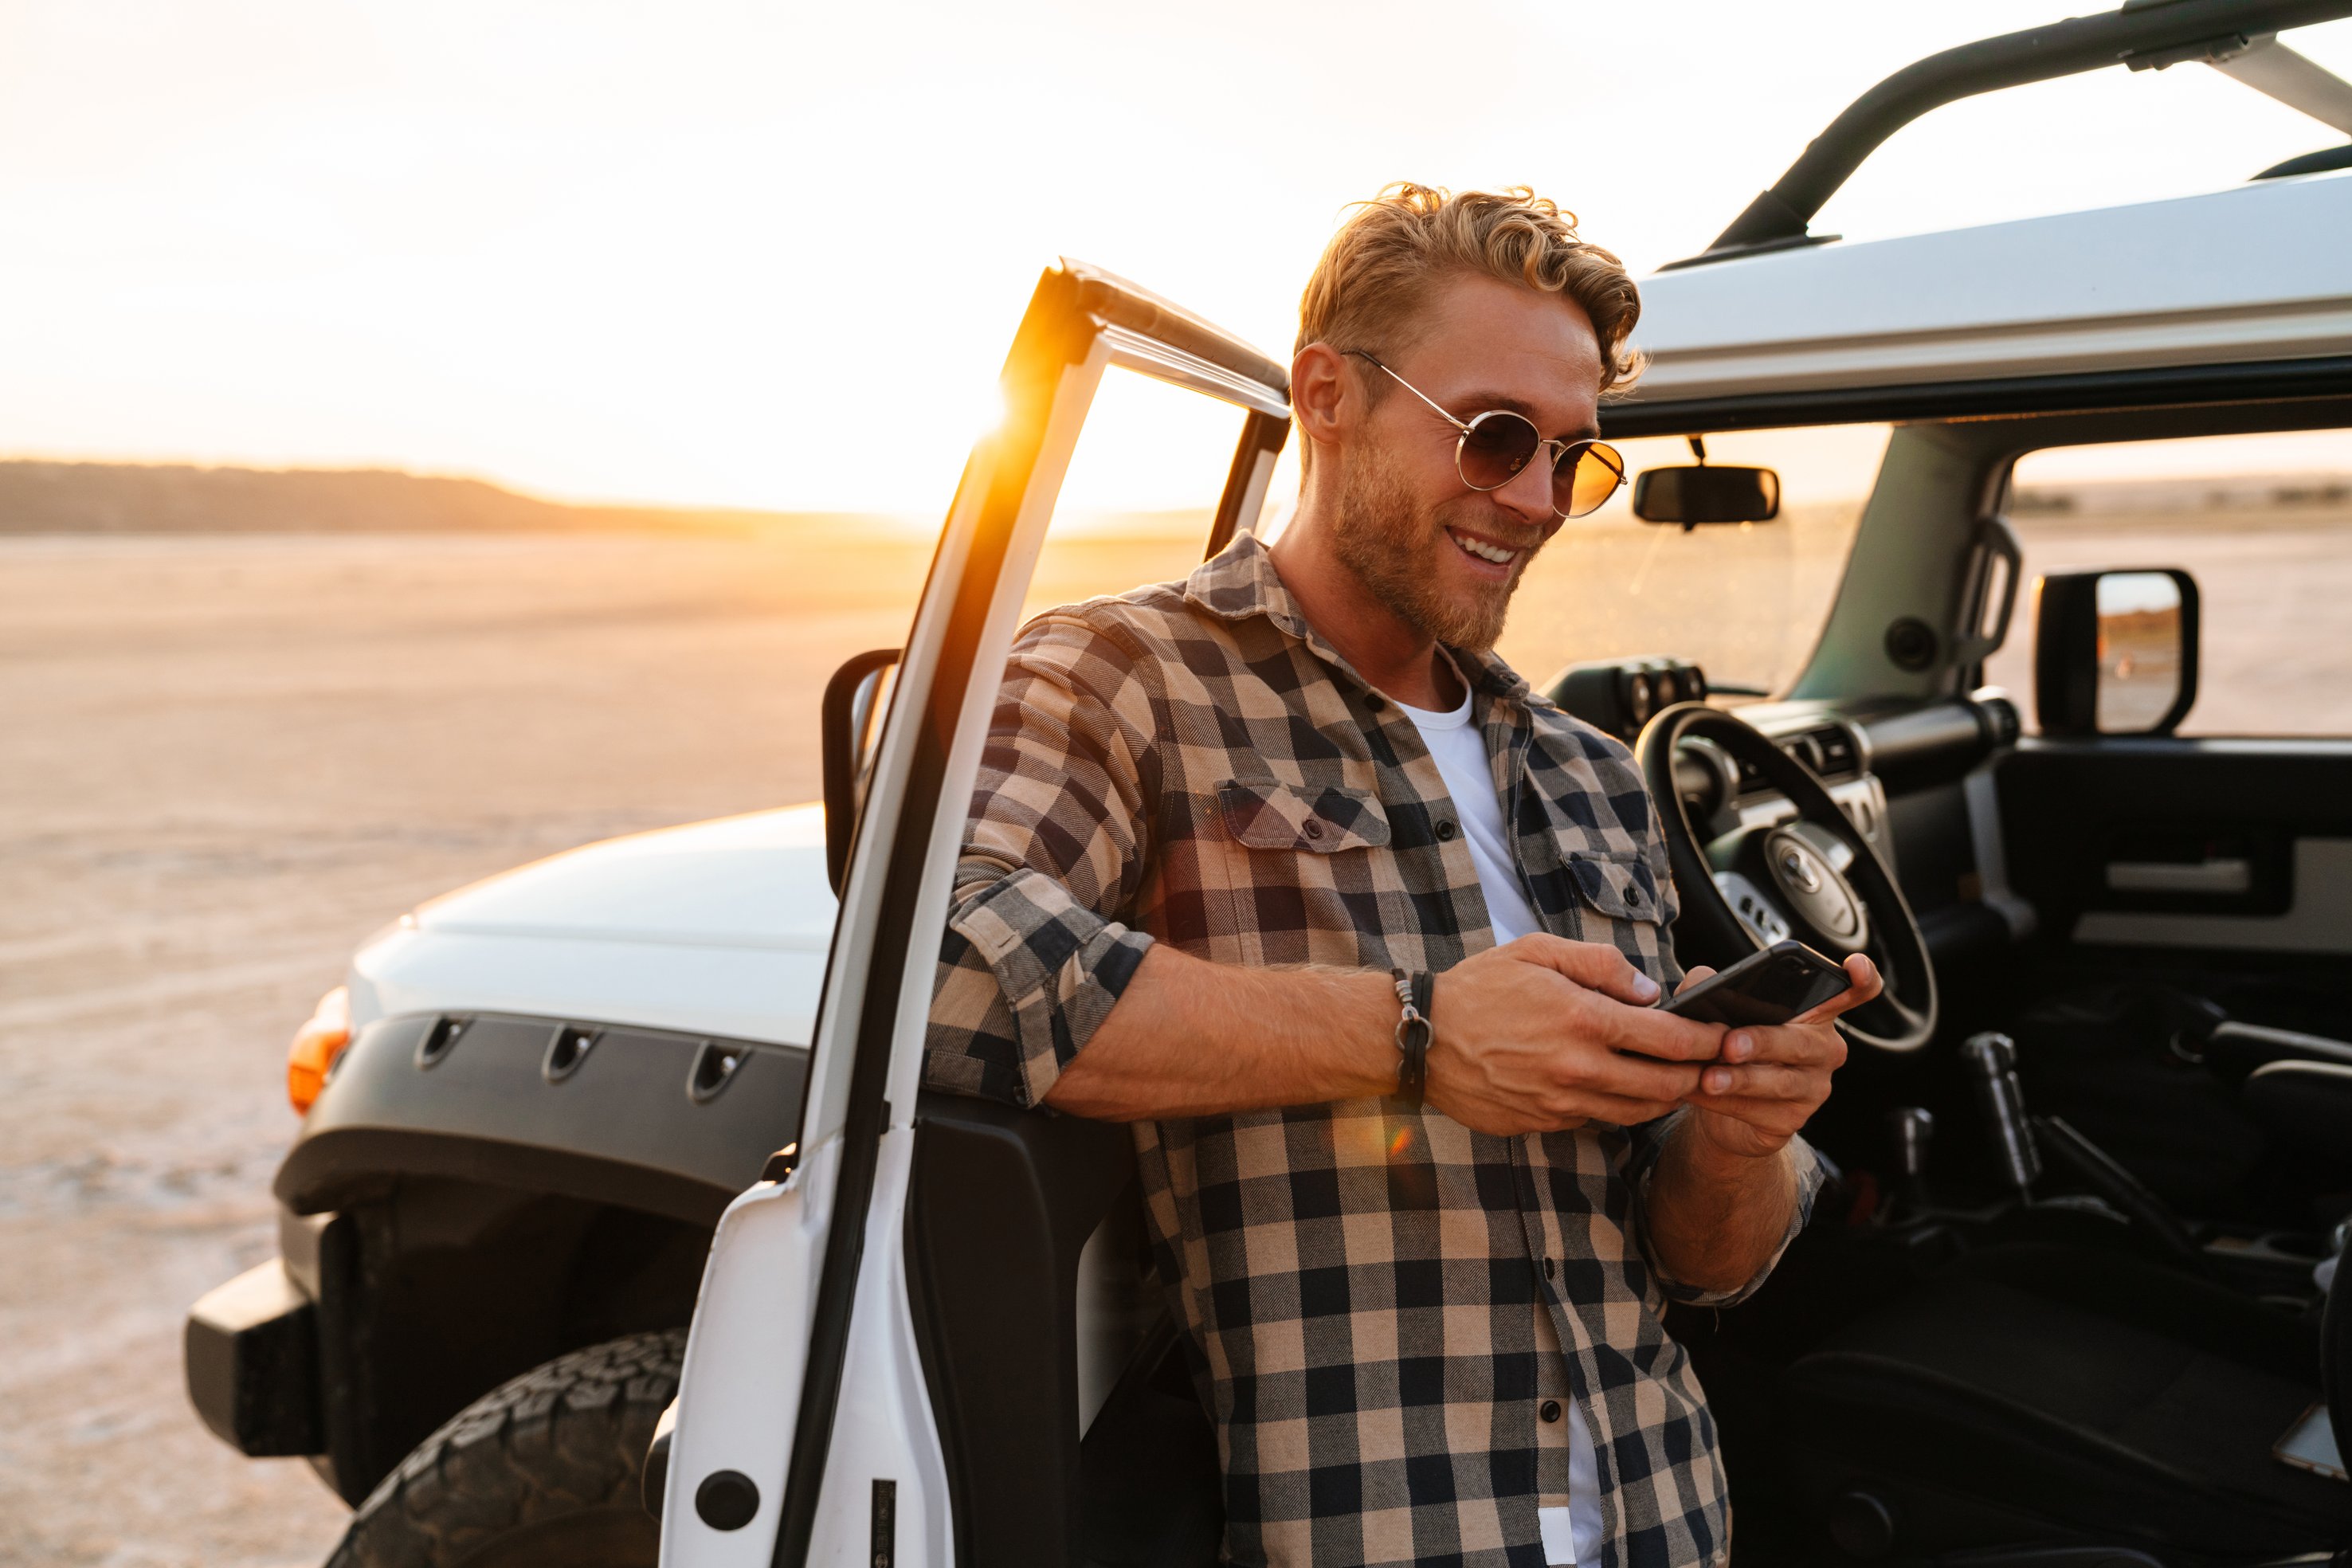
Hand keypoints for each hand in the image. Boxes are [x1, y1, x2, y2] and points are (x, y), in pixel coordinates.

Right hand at [1425, 935, 1727, 1135]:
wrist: (1420, 1039)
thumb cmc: (1477, 988)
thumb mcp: (1537, 952)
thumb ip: (1600, 965)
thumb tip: (1648, 991)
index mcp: (1583, 1018)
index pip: (1670, 1039)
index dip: (1709, 1041)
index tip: (1728, 1038)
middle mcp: (1578, 1067)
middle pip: (1664, 1085)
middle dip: (1700, 1077)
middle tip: (1718, 1068)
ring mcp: (1560, 1102)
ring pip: (1635, 1112)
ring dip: (1665, 1099)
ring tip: (1679, 1082)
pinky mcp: (1542, 1122)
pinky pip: (1594, 1119)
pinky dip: (1617, 1107)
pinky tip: (1620, 1090)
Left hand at [1678, 953, 1877, 1161]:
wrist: (1715, 1101)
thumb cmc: (1727, 1043)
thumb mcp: (1717, 1010)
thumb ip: (1710, 987)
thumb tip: (1703, 981)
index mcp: (1813, 1011)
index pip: (1851, 992)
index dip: (1862, 979)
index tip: (1855, 967)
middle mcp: (1823, 1048)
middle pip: (1799, 1042)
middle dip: (1761, 1042)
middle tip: (1729, 1045)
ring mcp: (1813, 1087)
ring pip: (1779, 1082)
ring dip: (1739, 1079)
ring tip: (1708, 1078)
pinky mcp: (1791, 1120)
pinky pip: (1758, 1110)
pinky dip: (1724, 1102)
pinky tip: (1700, 1093)